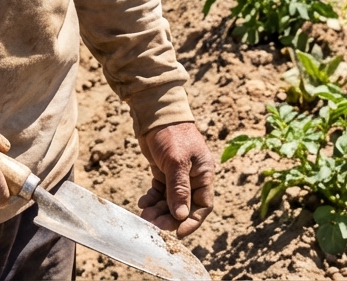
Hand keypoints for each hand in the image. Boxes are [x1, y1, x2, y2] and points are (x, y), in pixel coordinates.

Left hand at [137, 122, 214, 237]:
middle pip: (185, 207)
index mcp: (203, 174)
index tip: (177, 234)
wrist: (154, 112)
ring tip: (144, 215)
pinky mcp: (163, 171)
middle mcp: (193, 177)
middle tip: (154, 225)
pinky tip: (143, 202)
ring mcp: (177, 175)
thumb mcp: (176, 161)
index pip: (202, 206)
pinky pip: (160, 192)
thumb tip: (181, 217)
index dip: (192, 222)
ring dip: (158, 211)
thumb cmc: (171, 133)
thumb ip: (179, 189)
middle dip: (170, 218)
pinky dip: (152, 199)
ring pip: (170, 202)